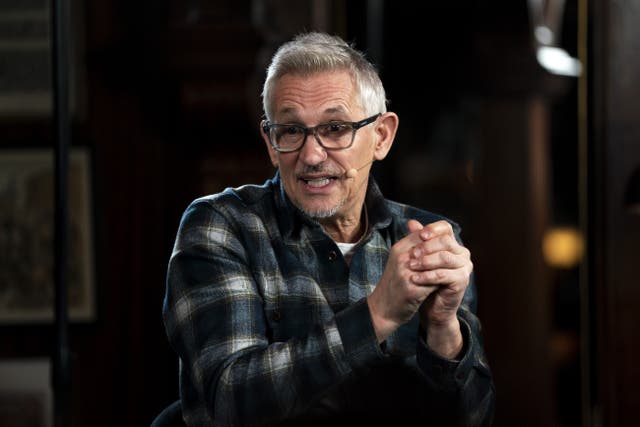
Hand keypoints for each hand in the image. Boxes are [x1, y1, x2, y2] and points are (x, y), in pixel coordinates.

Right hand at [366, 220, 442, 342]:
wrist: (382, 309)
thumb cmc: (395, 284)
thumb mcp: (401, 262)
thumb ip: (415, 247)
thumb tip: (432, 233)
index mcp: (399, 248)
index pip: (423, 233)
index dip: (439, 239)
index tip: (449, 248)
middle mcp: (401, 258)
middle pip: (432, 247)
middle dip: (445, 253)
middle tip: (455, 260)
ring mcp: (405, 273)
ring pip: (436, 264)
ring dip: (446, 268)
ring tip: (453, 271)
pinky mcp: (411, 289)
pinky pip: (435, 282)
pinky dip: (442, 282)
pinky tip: (447, 284)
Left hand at [409, 220, 472, 357]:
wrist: (430, 307)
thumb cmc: (424, 281)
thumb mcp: (419, 258)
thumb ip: (418, 241)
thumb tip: (411, 222)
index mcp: (452, 244)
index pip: (445, 228)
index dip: (432, 229)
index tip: (419, 235)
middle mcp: (462, 253)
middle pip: (446, 241)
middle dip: (427, 246)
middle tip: (411, 254)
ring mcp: (464, 267)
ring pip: (445, 257)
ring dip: (426, 261)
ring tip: (411, 266)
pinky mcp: (462, 281)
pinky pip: (444, 275)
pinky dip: (428, 276)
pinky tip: (415, 278)